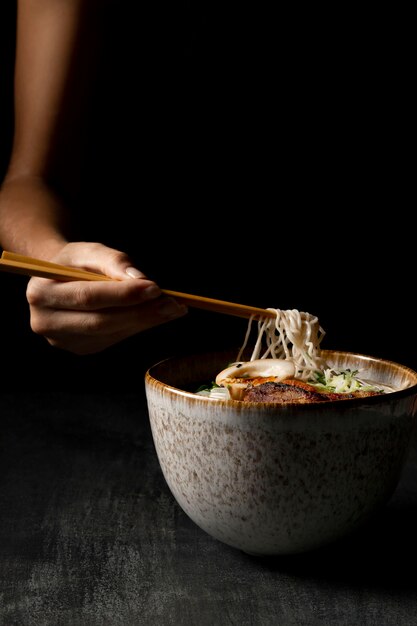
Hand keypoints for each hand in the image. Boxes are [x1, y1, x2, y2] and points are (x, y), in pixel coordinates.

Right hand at [25, 241, 187, 353]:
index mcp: (41, 293)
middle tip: (172, 303)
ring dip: (146, 321)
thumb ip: (113, 261)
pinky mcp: (81, 348)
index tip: (154, 287)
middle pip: (100, 321)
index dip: (123, 294)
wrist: (59, 280)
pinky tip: (157, 315)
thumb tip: (140, 279)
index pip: (88, 296)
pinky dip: (138, 326)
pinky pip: (114, 338)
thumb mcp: (89, 251)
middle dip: (140, 312)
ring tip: (173, 308)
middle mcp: (46, 322)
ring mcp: (63, 341)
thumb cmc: (74, 262)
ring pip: (111, 333)